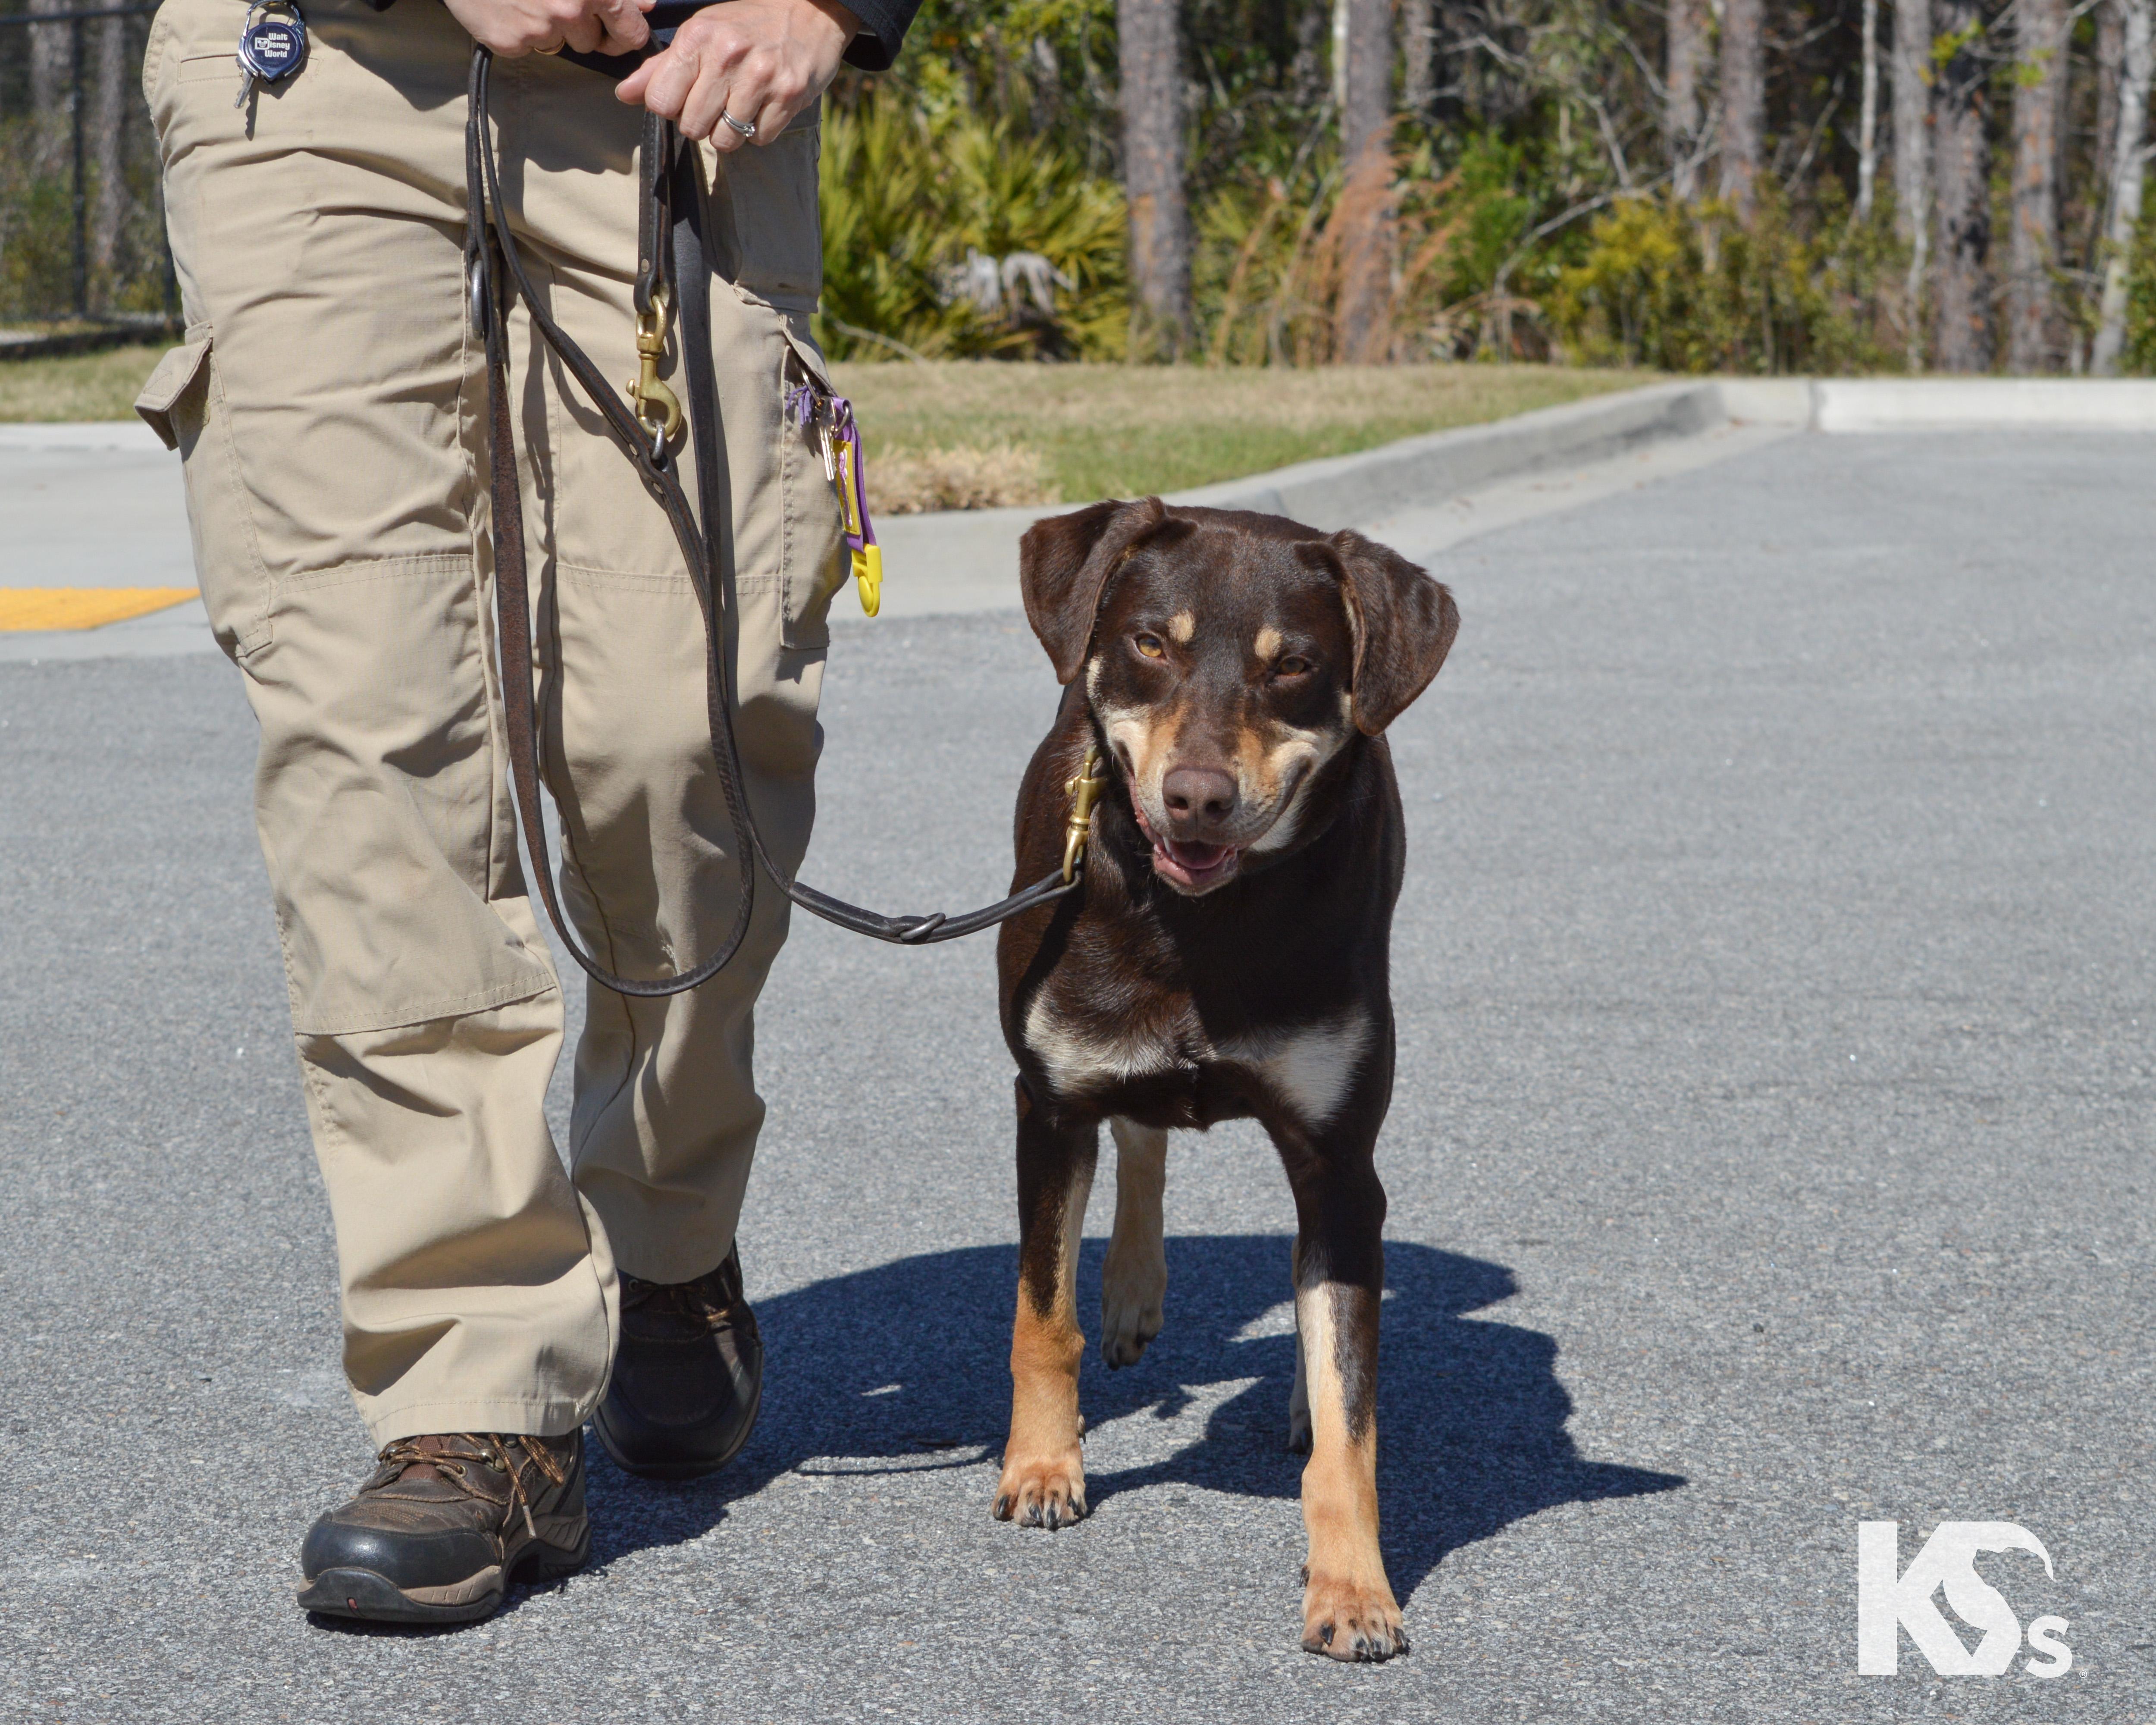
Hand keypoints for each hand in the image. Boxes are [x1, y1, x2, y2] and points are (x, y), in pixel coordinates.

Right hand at [443, 0, 652, 57]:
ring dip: (551, 29)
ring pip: (561, 45)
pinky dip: (521, 32)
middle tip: (558, 3)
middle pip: (594, 43)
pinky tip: (508, 7)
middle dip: (583, 28)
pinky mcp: (510, 43)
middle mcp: (569, 11)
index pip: (631, 32)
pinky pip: (528, 48)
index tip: (615, 30)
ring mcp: (539, 30)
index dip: (624, 34)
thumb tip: (646, 5)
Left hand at [615, 0, 858, 147]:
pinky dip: (760, 130)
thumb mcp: (702, 33)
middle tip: (719, 102)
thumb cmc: (748, 25)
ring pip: (725, 140)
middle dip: (702, 122)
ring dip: (731, 132)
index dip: (671, 107)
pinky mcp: (789, 94)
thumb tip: (624, 94)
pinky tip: (766, 105)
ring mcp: (760, 76)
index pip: (660, 101)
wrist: (811, 12)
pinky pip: (759, 139)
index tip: (688, 96)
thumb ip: (662, 67)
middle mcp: (727, 54)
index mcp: (697, 37)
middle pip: (691, 126)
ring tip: (743, 104)